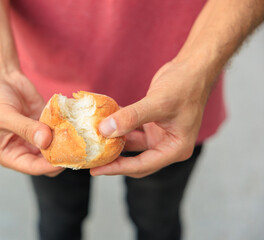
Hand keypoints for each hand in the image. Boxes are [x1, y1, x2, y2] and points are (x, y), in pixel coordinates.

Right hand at [0, 72, 63, 176]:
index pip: (33, 168)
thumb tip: (46, 141)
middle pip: (48, 161)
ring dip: (66, 141)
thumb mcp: (4, 117)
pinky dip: (66, 126)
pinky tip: (73, 121)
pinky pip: (59, 128)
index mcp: (11, 155)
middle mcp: (25, 148)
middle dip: (60, 155)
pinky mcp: (46, 122)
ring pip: (57, 146)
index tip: (64, 159)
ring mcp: (37, 135)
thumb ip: (26, 129)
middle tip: (73, 147)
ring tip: (75, 134)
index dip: (49, 166)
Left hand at [90, 60, 212, 177]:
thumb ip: (131, 118)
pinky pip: (131, 130)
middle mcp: (167, 145)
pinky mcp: (152, 124)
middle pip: (136, 160)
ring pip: (131, 145)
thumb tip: (104, 130)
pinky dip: (118, 127)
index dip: (118, 168)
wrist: (192, 68)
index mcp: (175, 149)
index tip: (96, 169)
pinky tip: (104, 122)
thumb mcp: (157, 103)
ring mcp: (159, 135)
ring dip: (114, 142)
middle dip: (115, 160)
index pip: (143, 165)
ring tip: (93, 141)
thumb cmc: (184, 86)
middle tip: (92, 159)